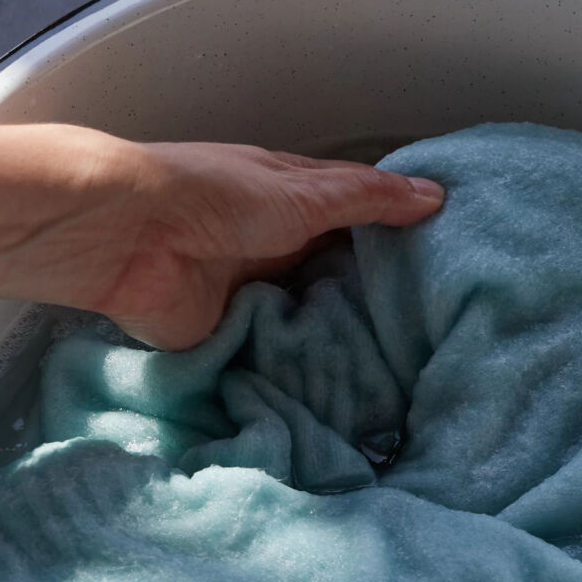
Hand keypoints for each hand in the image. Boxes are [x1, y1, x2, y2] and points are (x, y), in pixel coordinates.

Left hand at [29, 140, 444, 348]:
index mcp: (294, 201)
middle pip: (337, 275)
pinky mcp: (234, 337)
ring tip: (409, 370)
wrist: (132, 239)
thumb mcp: (304, 191)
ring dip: (344, 338)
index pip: (357, 221)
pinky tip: (352, 391)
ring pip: (313, 318)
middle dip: (375, 300)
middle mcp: (278, 247)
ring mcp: (256, 294)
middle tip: (438, 330)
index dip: (398, 239)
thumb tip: (436, 196)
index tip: (449, 265)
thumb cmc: (215, 197)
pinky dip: (306, 368)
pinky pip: (280, 356)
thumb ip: (367, 199)